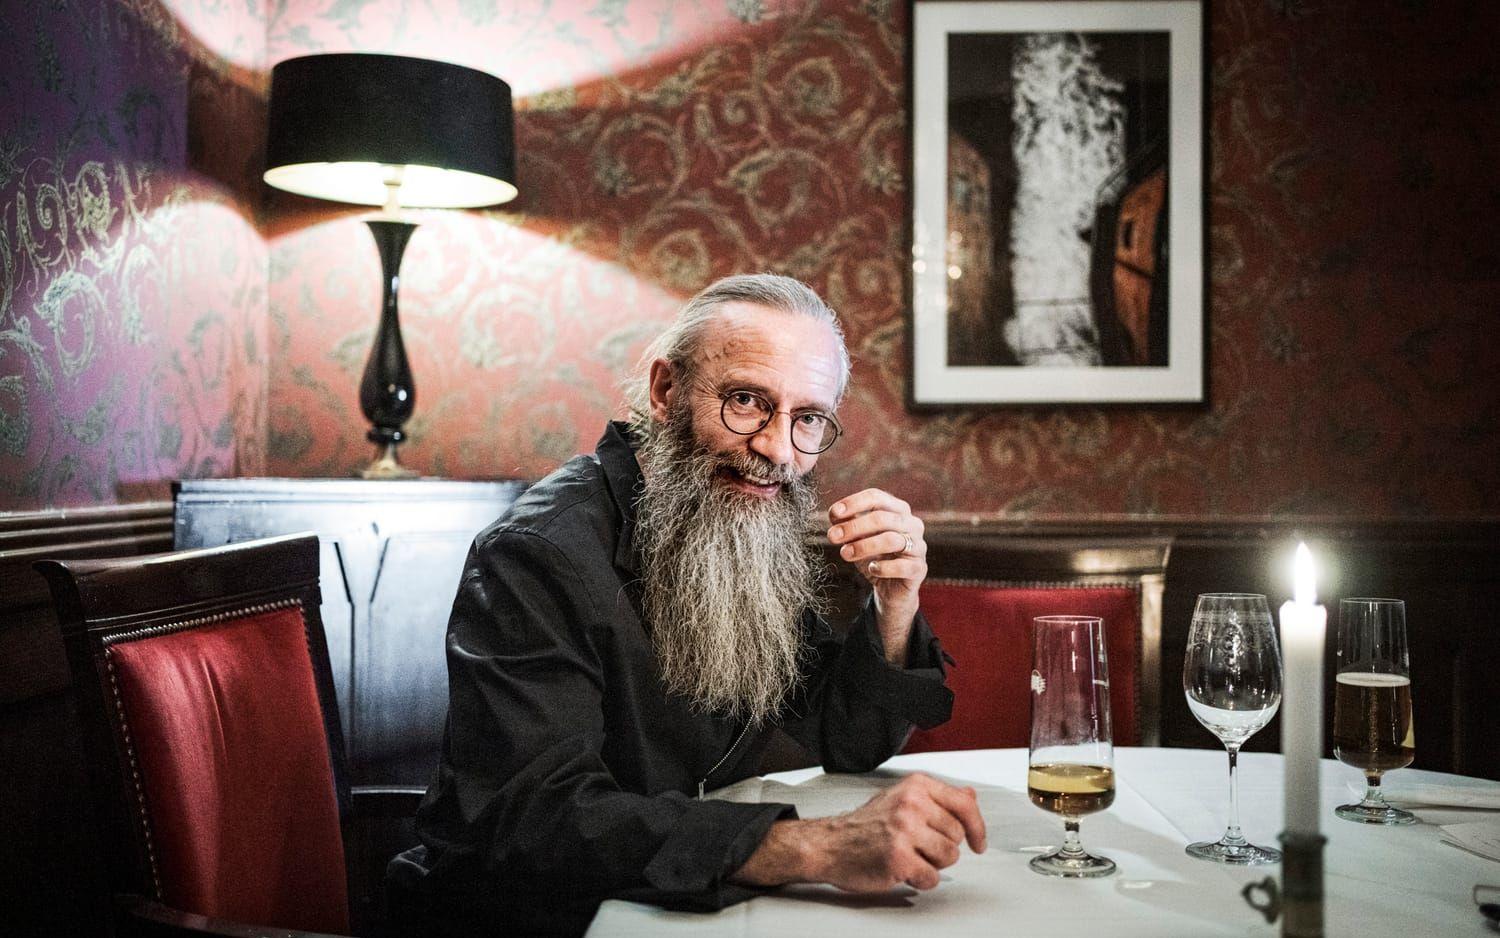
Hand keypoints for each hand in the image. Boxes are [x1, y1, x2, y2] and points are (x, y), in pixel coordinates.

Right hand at [732, 773, 985, 891]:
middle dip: (942, 847)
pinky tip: (905, 870)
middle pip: (957, 835)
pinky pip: (932, 877)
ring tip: (910, 856)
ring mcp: (905, 831)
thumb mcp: (902, 798)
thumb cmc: (865, 824)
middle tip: (919, 846)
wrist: (830, 844)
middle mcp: (911, 804)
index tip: (978, 841)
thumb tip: (970, 796)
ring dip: (932, 864)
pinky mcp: (899, 857)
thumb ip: (939, 798)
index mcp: (915, 786)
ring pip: (949, 857)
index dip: (977, 827)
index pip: (964, 804)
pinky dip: (921, 880)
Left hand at [827, 489, 926, 663]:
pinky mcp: (920, 571)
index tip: (832, 513)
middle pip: (884, 516)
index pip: (878, 496)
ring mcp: (919, 547)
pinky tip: (869, 571)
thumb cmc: (869, 559)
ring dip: (865, 545)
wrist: (889, 594)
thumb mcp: (855, 541)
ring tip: (844, 555)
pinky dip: (883, 566)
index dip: (854, 502)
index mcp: (897, 510)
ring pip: (893, 538)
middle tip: (831, 537)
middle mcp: (912, 525)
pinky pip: (904, 564)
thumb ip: (846, 527)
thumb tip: (829, 517)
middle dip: (855, 525)